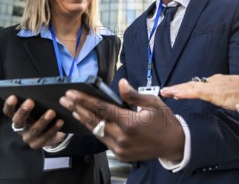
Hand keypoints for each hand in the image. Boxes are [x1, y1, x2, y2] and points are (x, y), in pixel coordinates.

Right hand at [3, 95, 66, 148]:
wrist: (50, 130)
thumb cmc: (41, 113)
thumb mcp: (38, 106)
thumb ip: (37, 100)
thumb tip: (41, 89)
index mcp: (16, 116)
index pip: (8, 111)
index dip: (9, 105)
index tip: (13, 96)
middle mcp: (19, 128)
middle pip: (18, 121)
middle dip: (24, 111)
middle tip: (31, 101)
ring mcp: (28, 137)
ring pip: (33, 130)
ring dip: (42, 121)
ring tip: (52, 112)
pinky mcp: (37, 144)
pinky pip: (45, 137)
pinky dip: (53, 129)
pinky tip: (60, 121)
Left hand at [59, 78, 184, 161]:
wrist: (173, 144)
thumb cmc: (164, 121)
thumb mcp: (153, 103)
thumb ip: (133, 95)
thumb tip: (121, 83)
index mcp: (130, 122)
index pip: (102, 108)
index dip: (85, 100)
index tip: (72, 93)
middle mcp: (122, 137)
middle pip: (94, 120)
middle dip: (78, 108)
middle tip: (65, 99)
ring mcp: (120, 148)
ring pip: (96, 131)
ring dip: (83, 119)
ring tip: (72, 108)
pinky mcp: (120, 154)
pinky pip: (103, 139)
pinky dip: (94, 129)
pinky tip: (88, 121)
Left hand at [160, 74, 238, 109]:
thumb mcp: (234, 93)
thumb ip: (225, 95)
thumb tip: (222, 98)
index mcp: (217, 82)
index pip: (197, 86)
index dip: (185, 88)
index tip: (175, 91)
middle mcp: (212, 82)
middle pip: (191, 85)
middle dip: (177, 88)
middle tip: (164, 91)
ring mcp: (212, 86)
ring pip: (190, 88)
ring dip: (177, 90)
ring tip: (165, 92)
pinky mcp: (214, 92)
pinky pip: (196, 93)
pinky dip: (185, 93)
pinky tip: (176, 95)